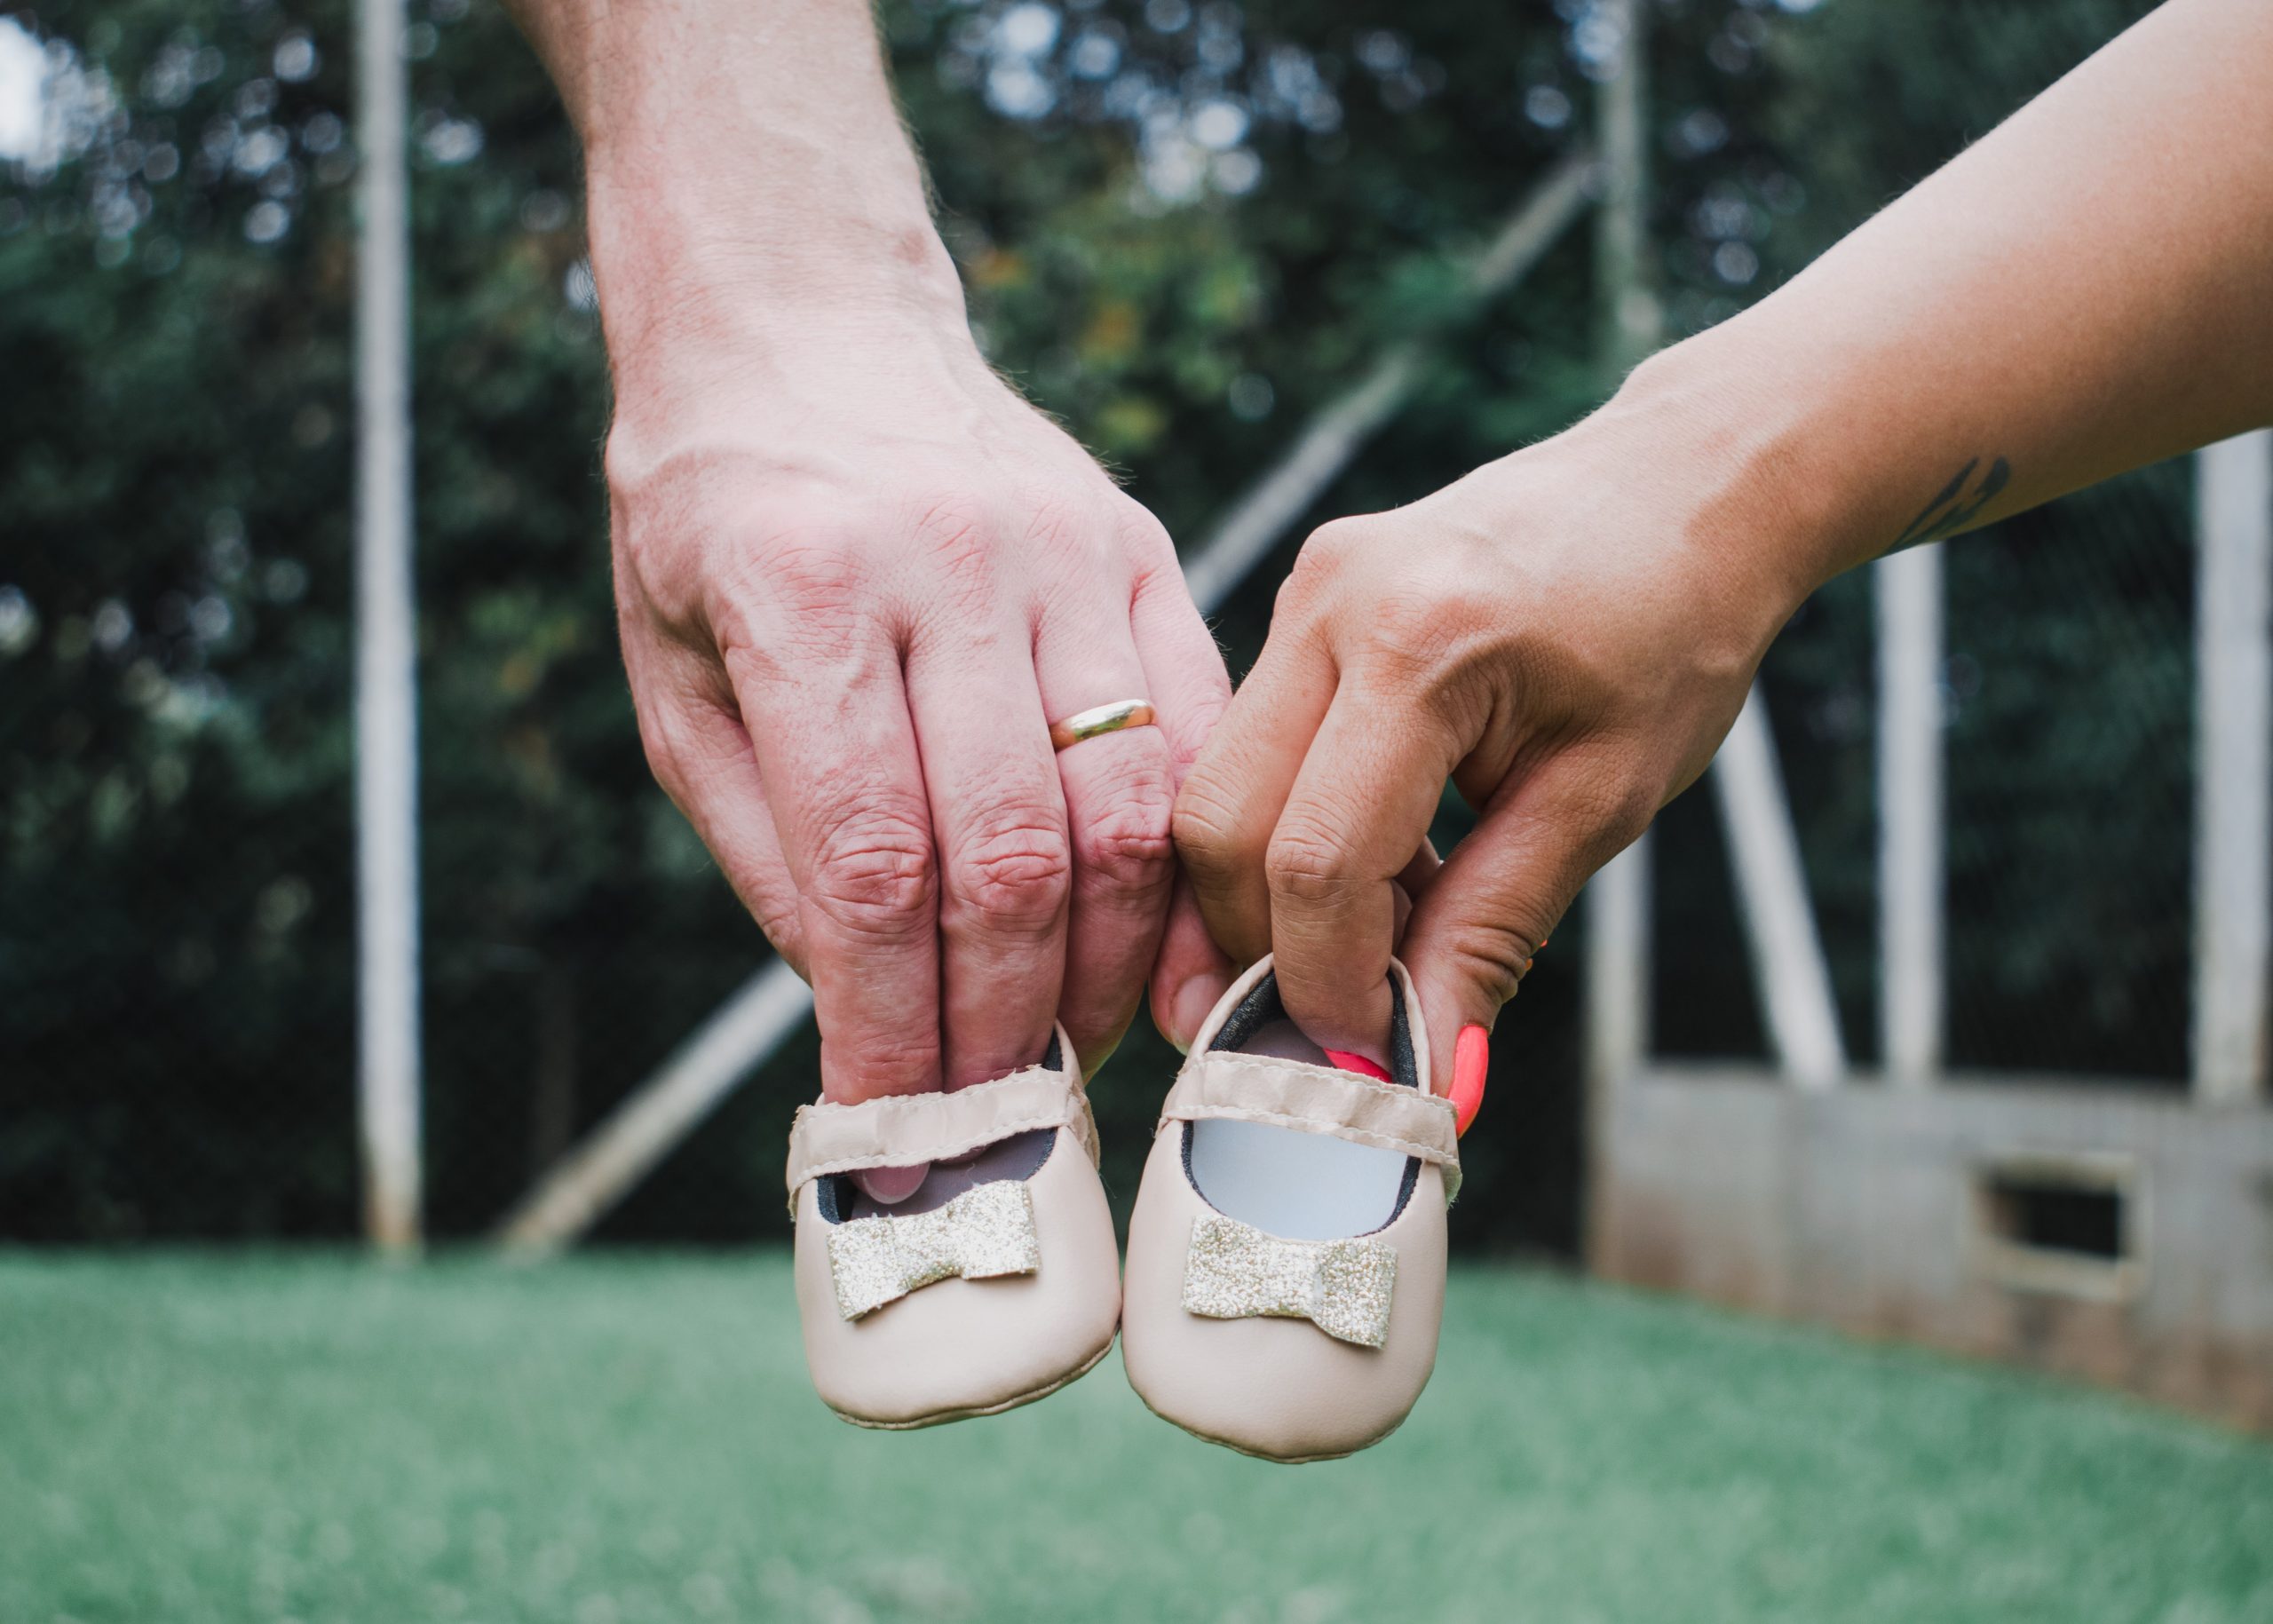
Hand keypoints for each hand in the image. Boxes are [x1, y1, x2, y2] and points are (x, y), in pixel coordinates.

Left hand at [607, 294, 1229, 1157]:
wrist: (803, 324)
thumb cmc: (713, 520)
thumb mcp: (677, 682)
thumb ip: (766, 845)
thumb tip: (868, 1011)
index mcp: (798, 589)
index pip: (866, 863)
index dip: (886, 1021)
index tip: (889, 1121)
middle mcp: (946, 562)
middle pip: (1008, 855)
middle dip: (999, 1022)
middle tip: (991, 1118)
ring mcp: (1059, 548)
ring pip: (1123, 807)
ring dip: (1105, 964)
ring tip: (1071, 1048)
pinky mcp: (1135, 547)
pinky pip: (1199, 730)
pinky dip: (1191, 864)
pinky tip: (1167, 952)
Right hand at [1162, 360, 1819, 1080]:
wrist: (1681, 489)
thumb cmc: (1670, 633)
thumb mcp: (1602, 800)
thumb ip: (1492, 934)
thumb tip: (1426, 1077)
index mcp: (1422, 645)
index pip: (1316, 859)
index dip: (1326, 983)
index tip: (1369, 1059)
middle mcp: (1331, 602)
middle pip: (1221, 826)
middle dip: (1262, 947)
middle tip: (1338, 1022)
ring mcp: (1302, 591)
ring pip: (1215, 790)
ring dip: (1272, 895)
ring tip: (1374, 945)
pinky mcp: (1298, 600)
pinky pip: (1250, 747)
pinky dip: (1288, 832)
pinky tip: (1376, 871)